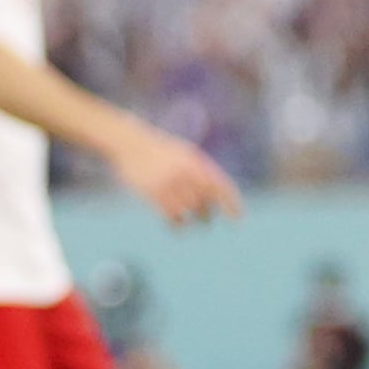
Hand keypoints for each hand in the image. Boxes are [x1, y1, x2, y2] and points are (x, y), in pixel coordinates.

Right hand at [107, 118, 240, 224]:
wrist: (130, 144)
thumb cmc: (161, 150)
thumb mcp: (186, 153)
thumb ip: (203, 170)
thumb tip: (220, 195)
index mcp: (198, 163)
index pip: (222, 188)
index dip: (232, 205)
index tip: (238, 219)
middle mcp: (186, 175)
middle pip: (207, 203)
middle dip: (207, 214)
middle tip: (205, 218)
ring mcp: (170, 185)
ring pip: (191, 211)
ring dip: (194, 219)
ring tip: (193, 220)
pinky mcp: (154, 194)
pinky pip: (173, 217)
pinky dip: (178, 224)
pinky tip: (177, 224)